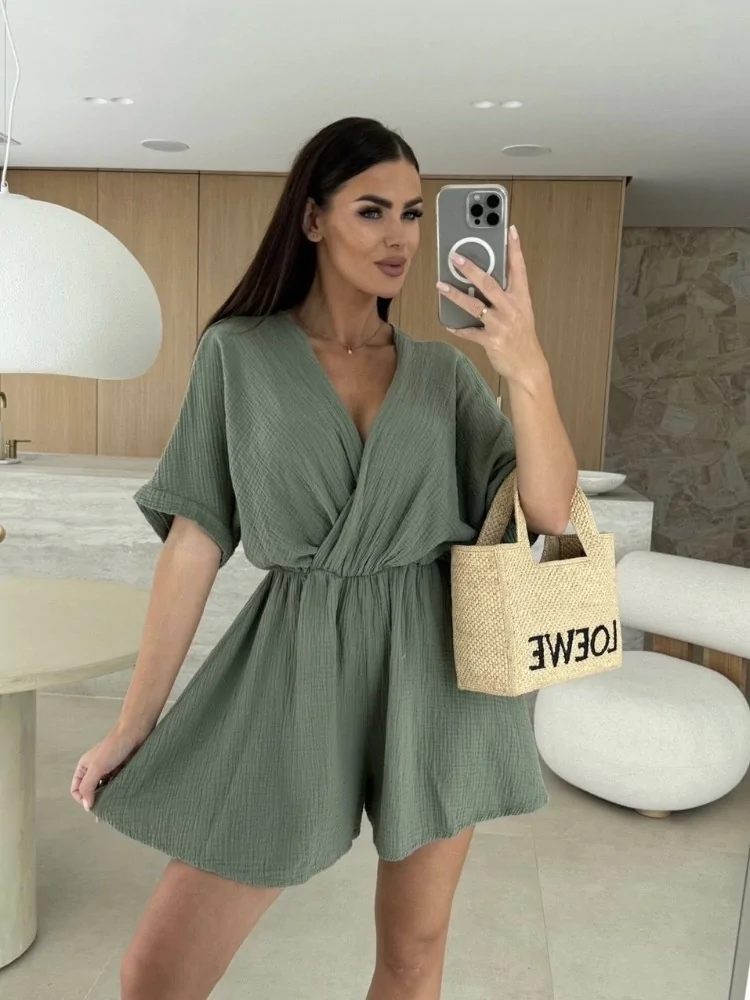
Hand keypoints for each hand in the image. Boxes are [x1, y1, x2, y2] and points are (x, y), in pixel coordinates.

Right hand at [70, 724, 149, 811]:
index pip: (76, 790)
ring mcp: (108, 771)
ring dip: (108, 799)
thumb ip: (88, 787)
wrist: (136, 733)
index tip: (93, 804)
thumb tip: (87, 807)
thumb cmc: (114, 746)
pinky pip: (116, 786)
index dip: (82, 799)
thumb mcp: (97, 767)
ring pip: (104, 790)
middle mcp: (95, 770)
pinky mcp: (121, 771)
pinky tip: (122, 800)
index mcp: (84, 767)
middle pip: (91, 792)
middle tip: (105, 811)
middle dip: (96, 801)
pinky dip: (118, 793)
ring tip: (114, 808)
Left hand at [437, 225, 548, 386]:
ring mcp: (501, 325)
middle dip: (471, 269)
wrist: (528, 365)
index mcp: (521, 298)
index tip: (510, 230)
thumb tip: (483, 279)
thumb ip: (506, 295)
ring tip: (441, 286)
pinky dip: (458, 328)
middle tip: (456, 257)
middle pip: (489, 284)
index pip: (519, 269)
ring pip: (474, 306)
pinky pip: (469, 332)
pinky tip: (448, 323)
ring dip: (455, 295)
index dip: (515, 249)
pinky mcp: (491, 341)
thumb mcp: (521, 311)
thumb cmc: (522, 336)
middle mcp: (511, 309)